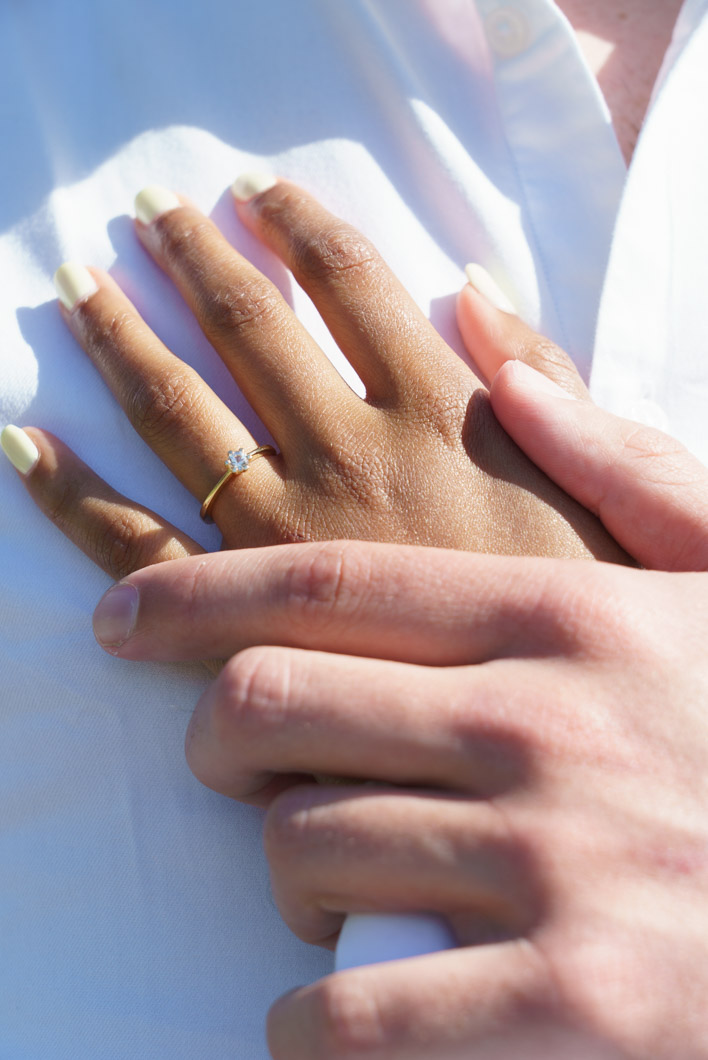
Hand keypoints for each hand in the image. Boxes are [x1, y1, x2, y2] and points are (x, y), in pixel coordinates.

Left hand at [3, 176, 626, 575]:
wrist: (554, 746)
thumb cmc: (588, 621)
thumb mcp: (609, 485)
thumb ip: (551, 384)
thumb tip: (476, 288)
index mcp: (439, 416)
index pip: (352, 285)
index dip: (298, 225)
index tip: (256, 191)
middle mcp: (348, 458)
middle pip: (247, 330)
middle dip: (192, 258)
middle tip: (149, 213)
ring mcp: (281, 536)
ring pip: (177, 414)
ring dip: (120, 341)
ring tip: (77, 289)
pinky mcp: (239, 618)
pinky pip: (132, 544)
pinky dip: (70, 494)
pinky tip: (26, 444)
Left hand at [88, 379, 707, 1057]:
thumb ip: (605, 450)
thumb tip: (488, 334)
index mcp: (566, 616)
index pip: (322, 588)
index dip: (190, 597)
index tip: (121, 621)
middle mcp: (544, 725)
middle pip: (272, 707)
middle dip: (217, 741)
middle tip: (237, 769)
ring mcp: (559, 869)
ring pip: (303, 849)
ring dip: (284, 875)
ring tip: (327, 887)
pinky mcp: (579, 1009)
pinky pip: (352, 1017)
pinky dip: (309, 1024)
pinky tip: (332, 1011)